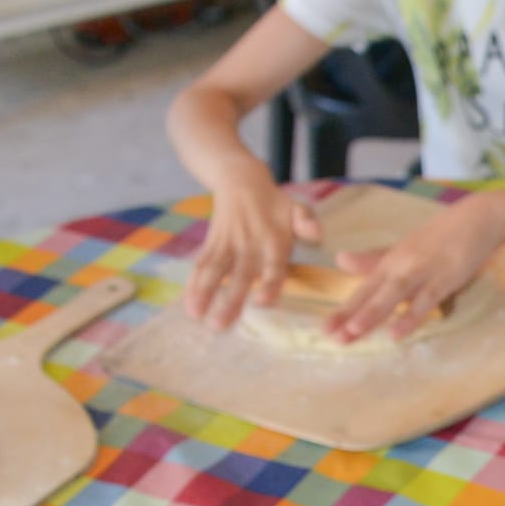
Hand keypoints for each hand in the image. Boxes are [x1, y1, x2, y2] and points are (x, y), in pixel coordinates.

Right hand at [186, 158, 320, 327]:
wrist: (241, 180)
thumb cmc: (275, 203)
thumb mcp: (297, 207)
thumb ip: (306, 223)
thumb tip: (316, 233)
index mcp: (274, 239)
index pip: (273, 265)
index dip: (269, 283)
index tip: (261, 302)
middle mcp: (249, 244)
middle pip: (239, 275)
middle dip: (229, 300)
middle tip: (220, 325)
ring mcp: (228, 244)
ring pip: (214, 271)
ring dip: (204, 293)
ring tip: (196, 316)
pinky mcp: (212, 243)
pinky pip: (201, 264)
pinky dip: (193, 283)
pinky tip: (188, 304)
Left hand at [324, 199, 503, 343]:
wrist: (476, 218)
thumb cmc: (441, 236)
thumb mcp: (405, 248)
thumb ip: (375, 259)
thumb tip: (340, 261)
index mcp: (391, 261)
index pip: (363, 289)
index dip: (344, 309)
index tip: (325, 329)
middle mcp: (401, 265)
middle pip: (373, 293)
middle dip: (351, 315)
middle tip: (331, 336)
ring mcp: (423, 270)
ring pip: (394, 295)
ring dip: (373, 313)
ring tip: (353, 332)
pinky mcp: (444, 277)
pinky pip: (425, 300)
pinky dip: (411, 316)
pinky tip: (397, 332)